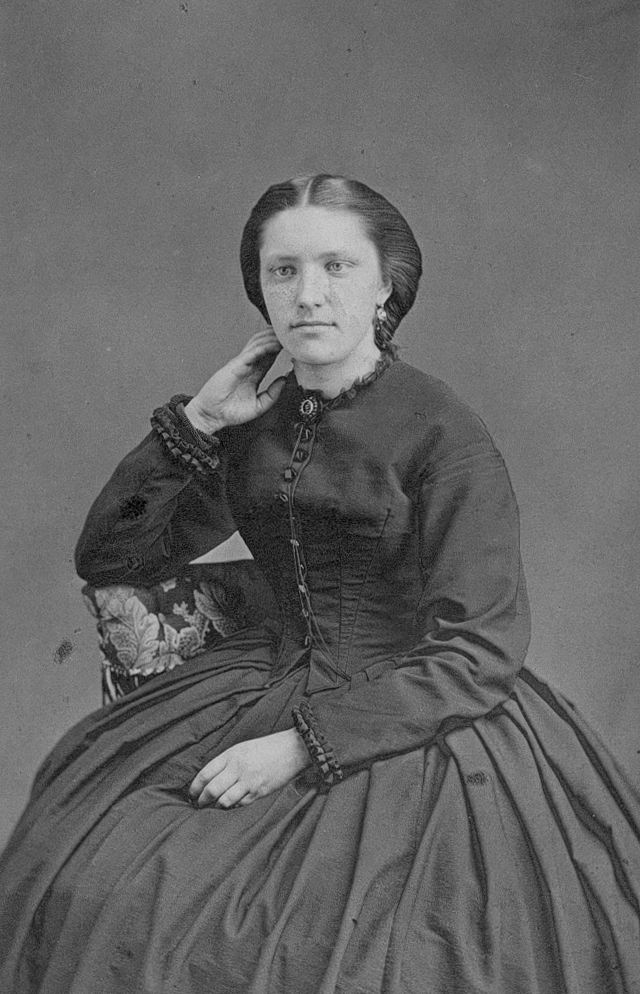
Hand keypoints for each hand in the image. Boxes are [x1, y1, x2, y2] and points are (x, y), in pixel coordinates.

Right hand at [184, 329, 285, 432]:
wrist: (212, 415)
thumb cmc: (231, 412)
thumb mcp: (259, 405)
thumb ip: (273, 394)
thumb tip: (284, 380)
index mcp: (254, 374)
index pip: (269, 357)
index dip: (280, 349)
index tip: (293, 345)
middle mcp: (248, 366)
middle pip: (264, 346)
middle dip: (276, 338)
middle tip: (290, 334)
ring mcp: (241, 364)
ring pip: (258, 345)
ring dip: (271, 338)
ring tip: (284, 334)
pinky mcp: (235, 366)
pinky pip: (252, 353)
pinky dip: (264, 347)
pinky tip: (274, 344)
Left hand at [188, 729, 309, 808]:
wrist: (292, 749)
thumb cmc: (266, 749)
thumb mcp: (242, 749)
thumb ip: (226, 763)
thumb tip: (209, 781)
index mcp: (231, 755)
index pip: (205, 773)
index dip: (195, 787)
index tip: (191, 794)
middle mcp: (237, 768)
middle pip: (211, 789)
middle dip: (202, 801)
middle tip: (199, 805)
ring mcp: (248, 781)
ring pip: (224, 801)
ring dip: (216, 807)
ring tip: (213, 808)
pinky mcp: (259, 791)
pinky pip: (239, 804)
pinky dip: (232, 807)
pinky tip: (231, 805)